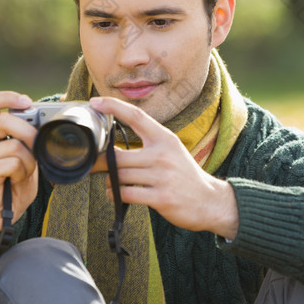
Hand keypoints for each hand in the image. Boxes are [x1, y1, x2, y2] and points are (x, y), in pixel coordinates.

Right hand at [0, 92, 38, 231]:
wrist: (2, 215)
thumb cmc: (15, 184)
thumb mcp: (27, 156)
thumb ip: (29, 138)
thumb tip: (42, 118)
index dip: (8, 97)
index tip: (27, 101)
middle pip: (7, 119)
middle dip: (30, 132)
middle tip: (37, 147)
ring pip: (15, 145)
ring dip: (29, 161)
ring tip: (22, 173)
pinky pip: (13, 162)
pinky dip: (22, 172)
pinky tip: (14, 181)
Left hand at [89, 96, 238, 239]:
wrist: (209, 200)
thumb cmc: (184, 175)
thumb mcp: (171, 151)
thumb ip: (147, 145)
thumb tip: (111, 147)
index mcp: (165, 139)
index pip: (136, 116)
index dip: (114, 107)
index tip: (95, 102)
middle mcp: (163, 155)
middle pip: (119, 156)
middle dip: (101, 163)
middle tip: (95, 165)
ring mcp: (163, 177)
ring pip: (120, 176)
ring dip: (110, 182)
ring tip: (111, 183)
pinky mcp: (161, 197)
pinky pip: (126, 194)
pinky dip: (115, 195)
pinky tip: (116, 194)